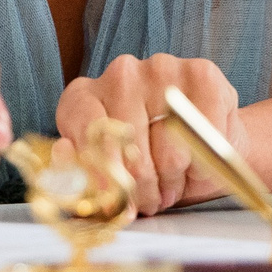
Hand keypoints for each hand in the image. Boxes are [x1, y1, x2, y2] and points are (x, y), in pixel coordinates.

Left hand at [53, 54, 240, 216]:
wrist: (206, 148)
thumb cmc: (148, 167)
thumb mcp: (107, 180)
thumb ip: (81, 176)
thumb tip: (64, 152)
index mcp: (83, 98)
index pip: (86, 129)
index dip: (100, 171)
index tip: (114, 202)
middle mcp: (120, 74)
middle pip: (129, 144)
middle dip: (141, 186)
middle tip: (150, 199)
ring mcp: (161, 68)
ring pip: (168, 148)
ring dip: (173, 178)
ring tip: (172, 181)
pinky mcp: (201, 73)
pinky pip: (204, 136)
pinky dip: (204, 161)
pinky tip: (197, 162)